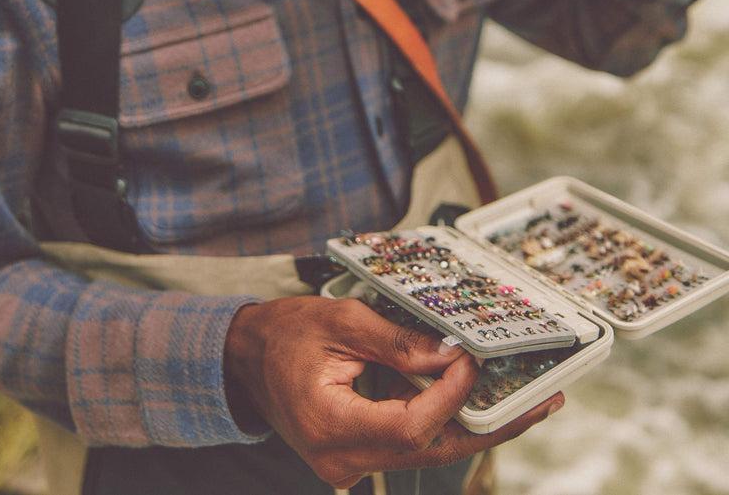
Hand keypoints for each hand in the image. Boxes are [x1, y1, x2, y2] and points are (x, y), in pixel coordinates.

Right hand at [224, 296, 562, 487]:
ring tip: (528, 401)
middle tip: (543, 402)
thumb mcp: (341, 322)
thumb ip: (396, 343)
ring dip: (474, 423)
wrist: (245, 359)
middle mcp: (342, 461)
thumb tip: (450, 356)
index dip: (449, 397)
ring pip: (427, 450)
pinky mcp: (358, 456)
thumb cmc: (285, 334)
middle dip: (490, 425)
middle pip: (431, 450)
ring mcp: (350, 466)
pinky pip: (410, 443)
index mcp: (331, 426)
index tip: (473, 361)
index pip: (409, 427)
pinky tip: (479, 401)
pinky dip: (445, 421)